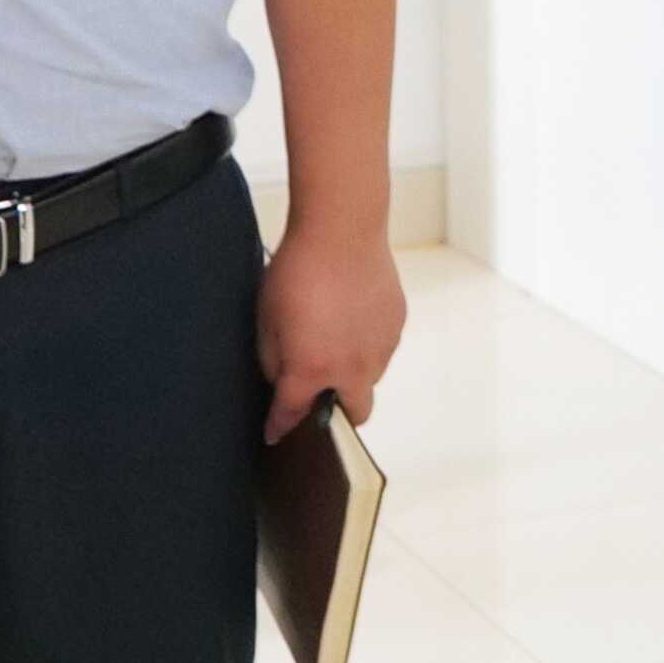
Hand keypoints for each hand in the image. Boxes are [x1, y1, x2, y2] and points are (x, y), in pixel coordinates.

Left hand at [257, 215, 408, 439]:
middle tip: (317, 392)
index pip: (293, 414)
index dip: (280, 426)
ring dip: (353, 376)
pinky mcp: (397, 323)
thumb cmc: (297, 271)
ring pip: (370, 379)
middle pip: (355, 413)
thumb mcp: (267, 319)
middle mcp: (353, 367)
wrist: (342, 229)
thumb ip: (273, 360)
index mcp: (312, 370)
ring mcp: (381, 346)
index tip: (275, 433)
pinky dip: (366, 345)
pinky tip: (351, 318)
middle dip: (336, 414)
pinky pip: (382, 348)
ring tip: (334, 342)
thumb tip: (284, 377)